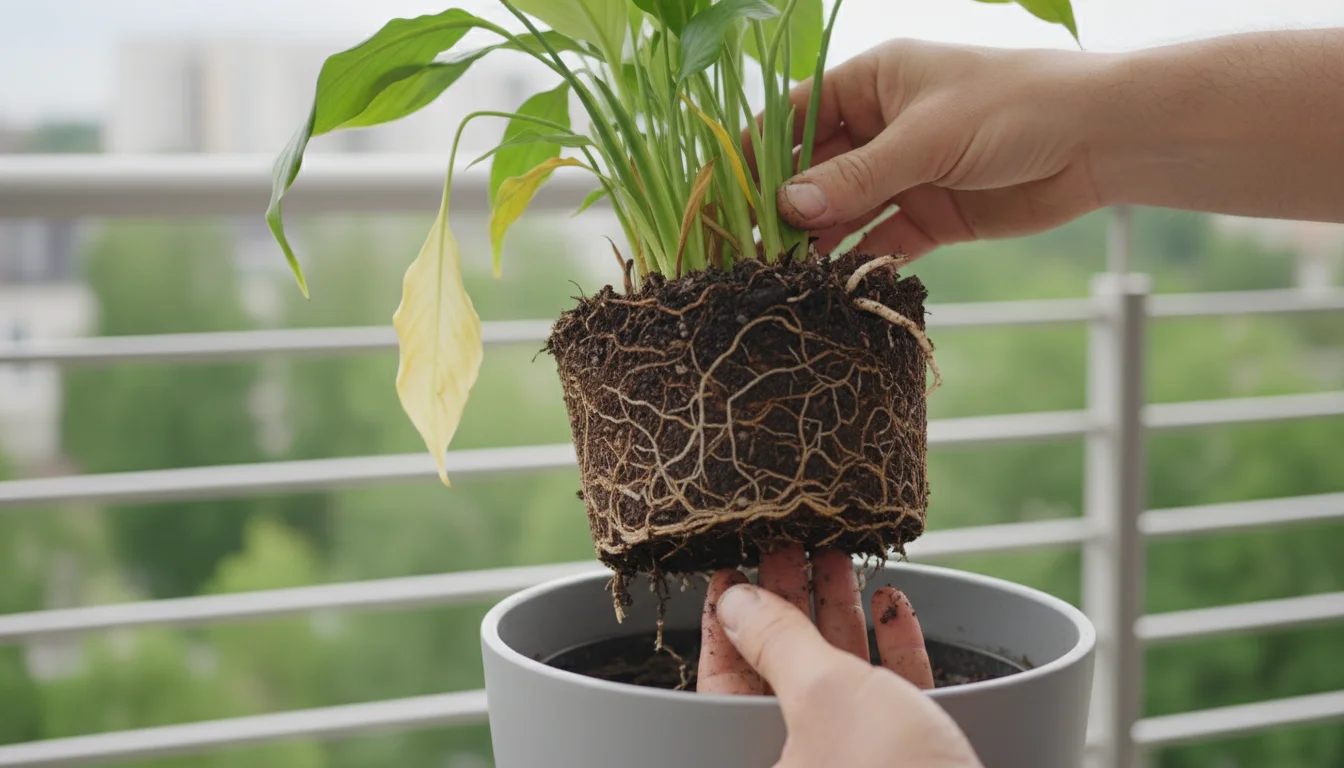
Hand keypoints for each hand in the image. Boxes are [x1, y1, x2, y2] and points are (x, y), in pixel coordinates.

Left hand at [697, 546, 981, 767]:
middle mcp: (806, 765)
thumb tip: (736, 600)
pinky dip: (894, 650)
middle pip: (782, 671)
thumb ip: (778, 641)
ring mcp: (860, 766)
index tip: (732, 570)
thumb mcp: (826, 695)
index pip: (724, 681)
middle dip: (790, 604)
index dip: (728, 622)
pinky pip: (894, 698)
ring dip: (842, 615)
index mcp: (761, 761)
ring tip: (838, 558)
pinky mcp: (914, 764)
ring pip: (841, 680)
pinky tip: (894, 609)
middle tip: (789, 545)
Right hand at [761, 39, 1105, 259]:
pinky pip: (882, 240)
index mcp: (874, 81)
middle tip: (746, 246)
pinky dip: (860, 260)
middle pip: (815, 169)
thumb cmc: (1014, 107)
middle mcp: (883, 125)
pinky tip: (833, 282)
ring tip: (783, 272)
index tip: (720, 191)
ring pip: (846, 209)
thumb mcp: (926, 138)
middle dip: (784, 206)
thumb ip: (858, 176)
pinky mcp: (933, 214)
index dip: (756, 153)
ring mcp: (907, 172)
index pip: (796, 116)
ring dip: (818, 239)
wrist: (1101, 140)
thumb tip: (787, 206)